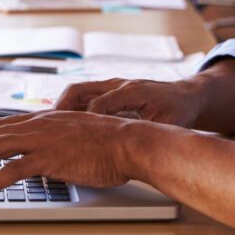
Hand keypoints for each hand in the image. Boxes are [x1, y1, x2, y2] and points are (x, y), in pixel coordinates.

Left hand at [0, 110, 133, 201]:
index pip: (2, 125)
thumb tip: (45, 155)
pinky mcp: (49, 158)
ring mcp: (42, 140)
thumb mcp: (78, 134)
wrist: (128, 141)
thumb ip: (58, 140)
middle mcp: (39, 124)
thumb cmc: (110, 142)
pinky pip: (12, 171)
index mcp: (46, 118)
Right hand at [55, 77, 204, 127]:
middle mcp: (119, 85)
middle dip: (61, 109)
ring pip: (77, 91)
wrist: (187, 96)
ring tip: (48, 128)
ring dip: (61, 108)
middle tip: (47, 129)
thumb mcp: (171, 124)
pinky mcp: (110, 91)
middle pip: (80, 90)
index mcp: (133, 91)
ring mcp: (113, 86)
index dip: (85, 120)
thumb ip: (154, 134)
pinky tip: (62, 126)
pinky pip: (83, 96)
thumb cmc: (179, 111)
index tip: (71, 136)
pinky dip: (70, 109)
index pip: (99, 103)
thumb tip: (142, 150)